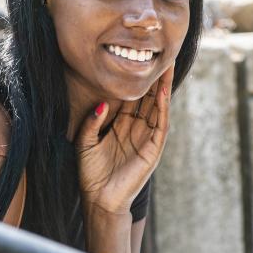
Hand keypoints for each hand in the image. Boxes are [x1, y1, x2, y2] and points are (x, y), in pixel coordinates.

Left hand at [75, 66, 173, 215]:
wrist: (99, 199)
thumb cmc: (91, 173)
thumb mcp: (85, 141)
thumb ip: (93, 121)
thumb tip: (103, 102)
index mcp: (121, 125)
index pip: (132, 96)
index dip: (136, 78)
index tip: (138, 57)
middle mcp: (136, 129)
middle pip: (148, 97)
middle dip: (154, 76)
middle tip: (160, 52)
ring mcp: (147, 138)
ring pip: (157, 106)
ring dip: (162, 87)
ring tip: (167, 65)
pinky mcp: (153, 149)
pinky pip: (160, 124)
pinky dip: (162, 108)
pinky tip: (162, 92)